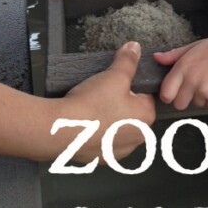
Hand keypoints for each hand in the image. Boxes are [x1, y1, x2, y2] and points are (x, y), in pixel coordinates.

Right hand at [57, 42, 154, 163]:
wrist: (60, 129)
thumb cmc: (92, 103)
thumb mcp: (114, 74)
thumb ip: (128, 60)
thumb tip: (135, 48)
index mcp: (146, 118)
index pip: (145, 96)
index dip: (131, 86)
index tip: (117, 84)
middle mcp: (137, 138)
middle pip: (132, 113)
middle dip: (120, 103)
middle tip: (103, 94)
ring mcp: (118, 151)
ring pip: (117, 128)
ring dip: (109, 119)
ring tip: (93, 107)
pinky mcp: (100, 159)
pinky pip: (102, 141)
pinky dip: (96, 133)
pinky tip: (86, 123)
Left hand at [154, 36, 207, 110]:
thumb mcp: (195, 46)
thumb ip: (174, 55)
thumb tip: (157, 58)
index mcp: (183, 66)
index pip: (165, 92)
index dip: (169, 94)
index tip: (174, 92)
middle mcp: (191, 79)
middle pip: (178, 104)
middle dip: (185, 99)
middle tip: (197, 86)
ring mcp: (204, 90)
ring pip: (196, 104)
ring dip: (202, 97)